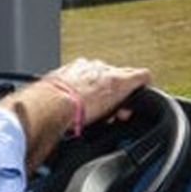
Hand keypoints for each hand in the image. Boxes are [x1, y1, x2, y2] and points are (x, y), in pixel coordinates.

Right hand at [0, 58, 150, 170]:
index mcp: (73, 72)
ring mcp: (107, 74)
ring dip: (125, 97)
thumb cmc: (45, 107)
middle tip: (113, 115)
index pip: (93, 79)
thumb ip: (56, 106)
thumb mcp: (51, 103)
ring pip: (126, 80)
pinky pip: (142, 77)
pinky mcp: (121, 82)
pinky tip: (145, 99)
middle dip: (114, 97)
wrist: (51, 104)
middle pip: (111, 79)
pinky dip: (145, 88)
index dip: (99, 95)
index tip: (99, 110)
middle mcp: (91, 69)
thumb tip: (48, 122)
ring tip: (121, 114)